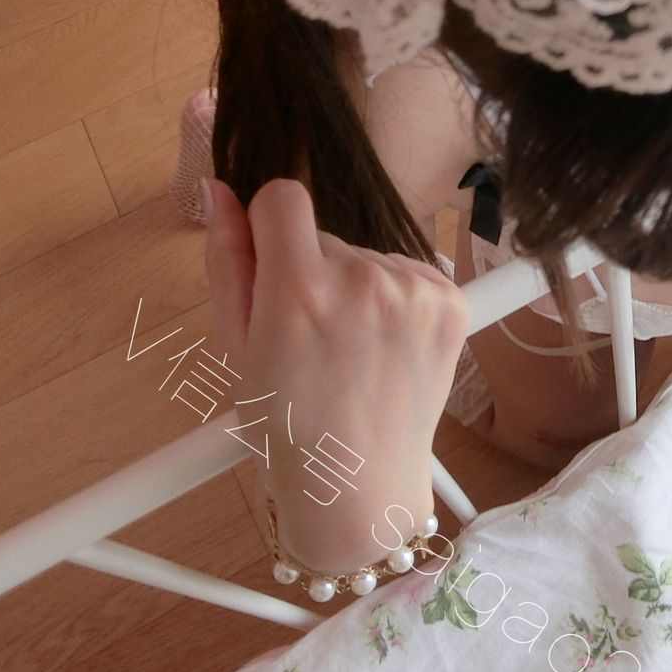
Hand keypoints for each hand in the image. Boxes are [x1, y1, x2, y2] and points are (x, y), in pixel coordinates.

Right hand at [205, 178, 466, 574]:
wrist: (359, 484)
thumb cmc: (286, 422)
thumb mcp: (235, 346)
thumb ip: (228, 259)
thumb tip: (220, 188)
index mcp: (301, 292)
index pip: (282, 197)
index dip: (269, 228)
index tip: (272, 267)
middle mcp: (365, 282)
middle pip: (325, 236)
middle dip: (310, 273)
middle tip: (309, 339)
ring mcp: (416, 291)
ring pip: (366, 256)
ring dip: (354, 290)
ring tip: (349, 352)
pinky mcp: (451, 302)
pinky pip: (407, 273)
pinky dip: (393, 302)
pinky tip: (382, 350)